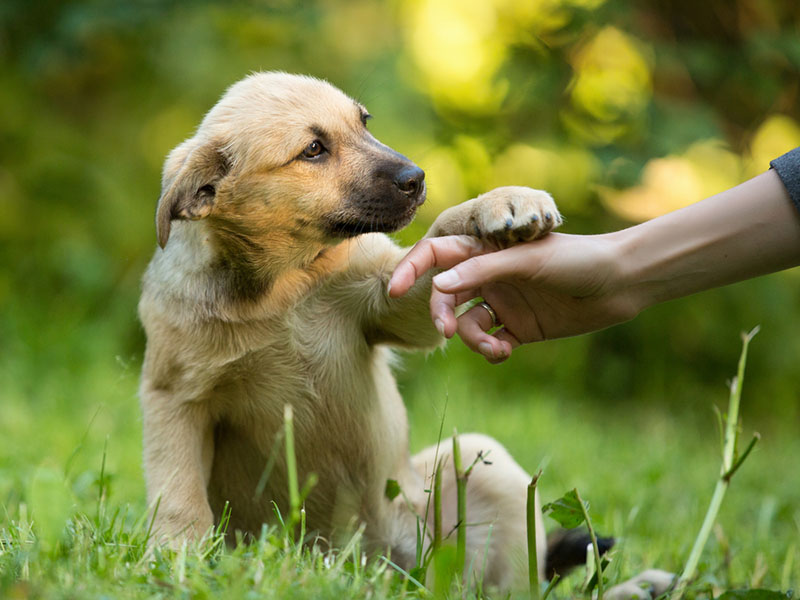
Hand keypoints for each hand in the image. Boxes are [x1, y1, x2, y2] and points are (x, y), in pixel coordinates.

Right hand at [388, 232, 635, 362]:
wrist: (620, 282)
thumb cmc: (576, 259)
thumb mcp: (527, 261)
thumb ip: (481, 270)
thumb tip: (436, 286)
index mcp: (487, 250)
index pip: (438, 255)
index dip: (413, 269)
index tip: (394, 290)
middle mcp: (490, 275)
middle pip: (447, 295)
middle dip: (443, 314)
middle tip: (448, 332)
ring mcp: (503, 302)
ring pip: (467, 324)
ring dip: (473, 340)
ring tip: (496, 349)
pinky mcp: (519, 327)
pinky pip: (490, 342)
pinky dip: (491, 351)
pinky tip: (506, 352)